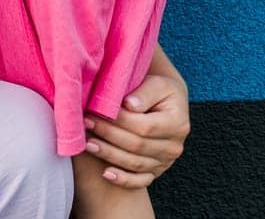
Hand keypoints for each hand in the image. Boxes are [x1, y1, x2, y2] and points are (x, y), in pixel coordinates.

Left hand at [81, 72, 189, 188]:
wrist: (169, 105)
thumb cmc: (160, 91)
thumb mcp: (158, 84)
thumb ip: (145, 93)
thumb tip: (129, 105)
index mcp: (177, 124)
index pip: (144, 126)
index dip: (120, 121)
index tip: (97, 111)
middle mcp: (174, 147)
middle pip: (137, 146)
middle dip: (109, 135)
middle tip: (86, 124)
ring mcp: (165, 162)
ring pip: (134, 163)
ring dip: (109, 155)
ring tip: (87, 143)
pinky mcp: (156, 171)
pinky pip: (140, 181)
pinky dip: (123, 180)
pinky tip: (106, 174)